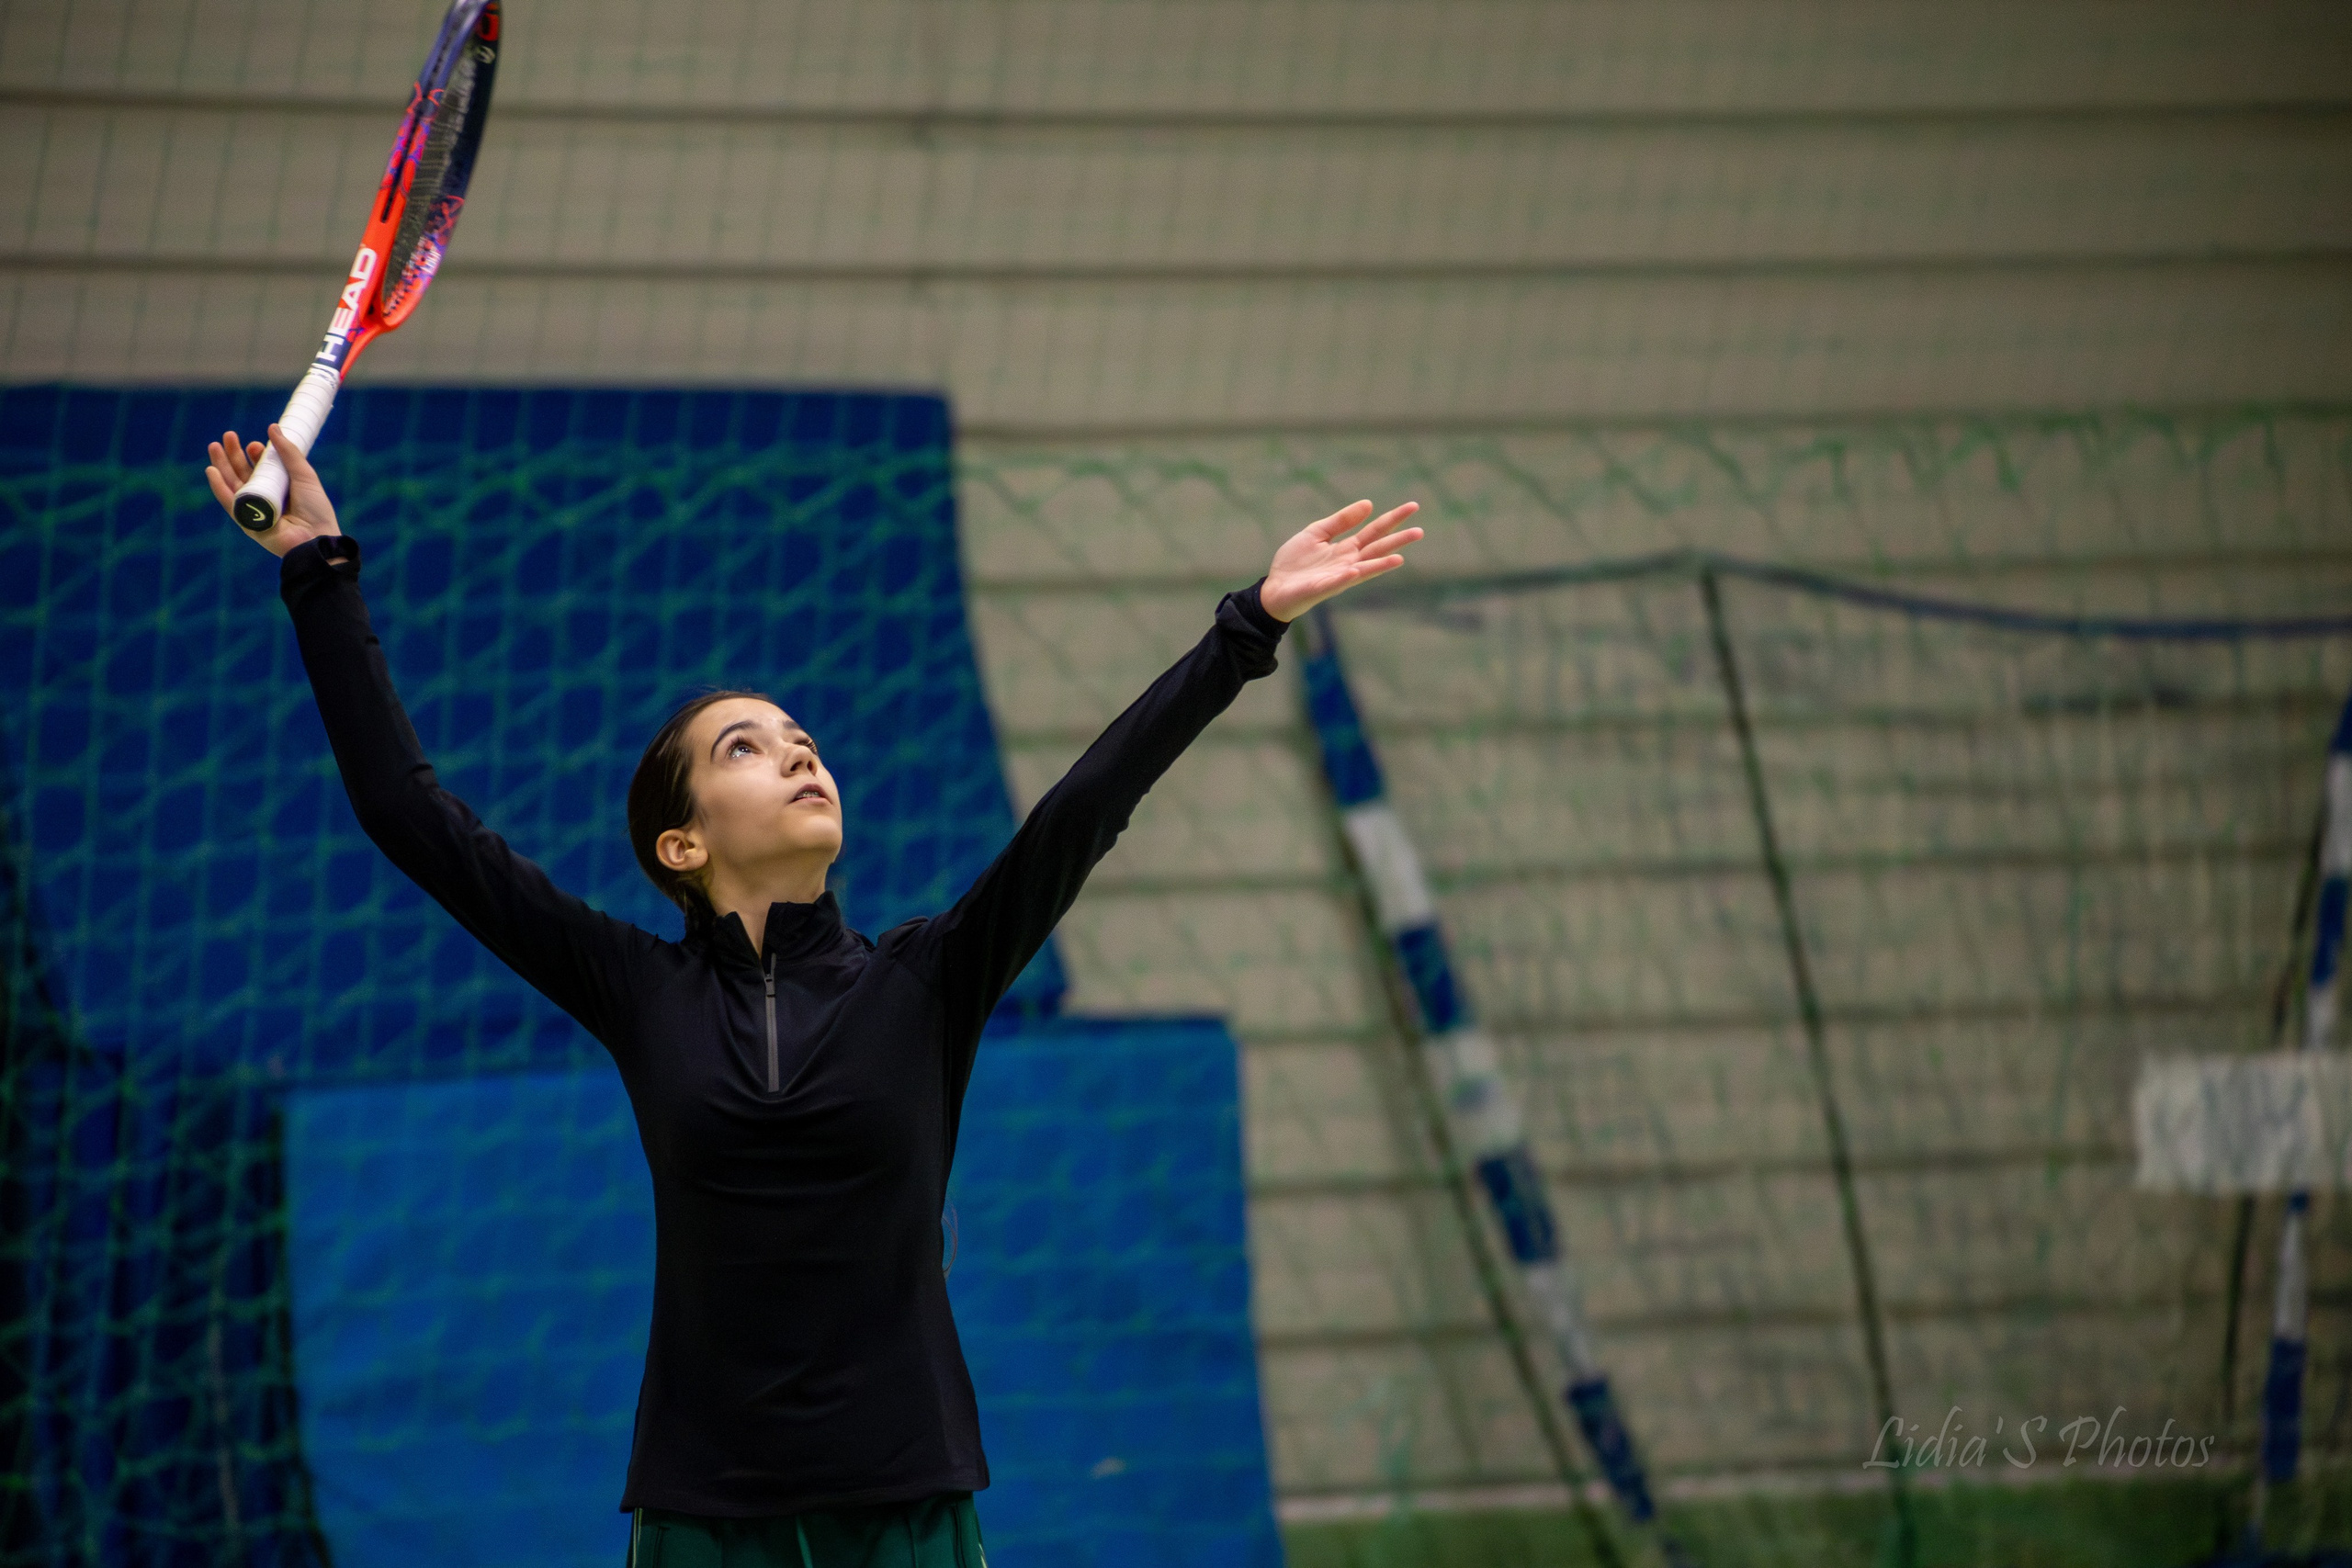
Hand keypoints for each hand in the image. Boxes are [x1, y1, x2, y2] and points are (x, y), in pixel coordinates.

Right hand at [205, 425, 340, 557]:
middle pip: (243, 473)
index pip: (261, 468)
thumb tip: (273, 427)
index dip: (256, 454)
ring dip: (222, 465)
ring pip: (233, 484)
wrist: (316, 537)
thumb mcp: (304, 475)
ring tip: (214, 446)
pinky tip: (211, 471)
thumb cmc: (316, 509)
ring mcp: (254, 510)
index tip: (255, 445)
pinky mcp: (246, 523)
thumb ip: (289, 452)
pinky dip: (219, 487)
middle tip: (228, 436)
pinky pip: (229, 503)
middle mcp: (265, 498)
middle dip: (234, 454)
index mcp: (279, 487)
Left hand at [1259, 500, 1422, 621]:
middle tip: (1420, 531)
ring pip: (1364, 568)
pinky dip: (1347, 576)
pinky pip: (1337, 581)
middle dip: (1397, 541)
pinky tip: (1356, 570)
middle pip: (1377, 549)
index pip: (1375, 531)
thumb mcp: (1316, 533)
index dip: (1393, 518)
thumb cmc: (1295, 563)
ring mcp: (1338, 576)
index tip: (1413, 506)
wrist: (1275, 588)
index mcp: (1347, 548)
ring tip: (1399, 558)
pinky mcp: (1322, 587)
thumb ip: (1340, 521)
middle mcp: (1348, 562)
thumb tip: (1369, 504)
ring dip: (1380, 564)